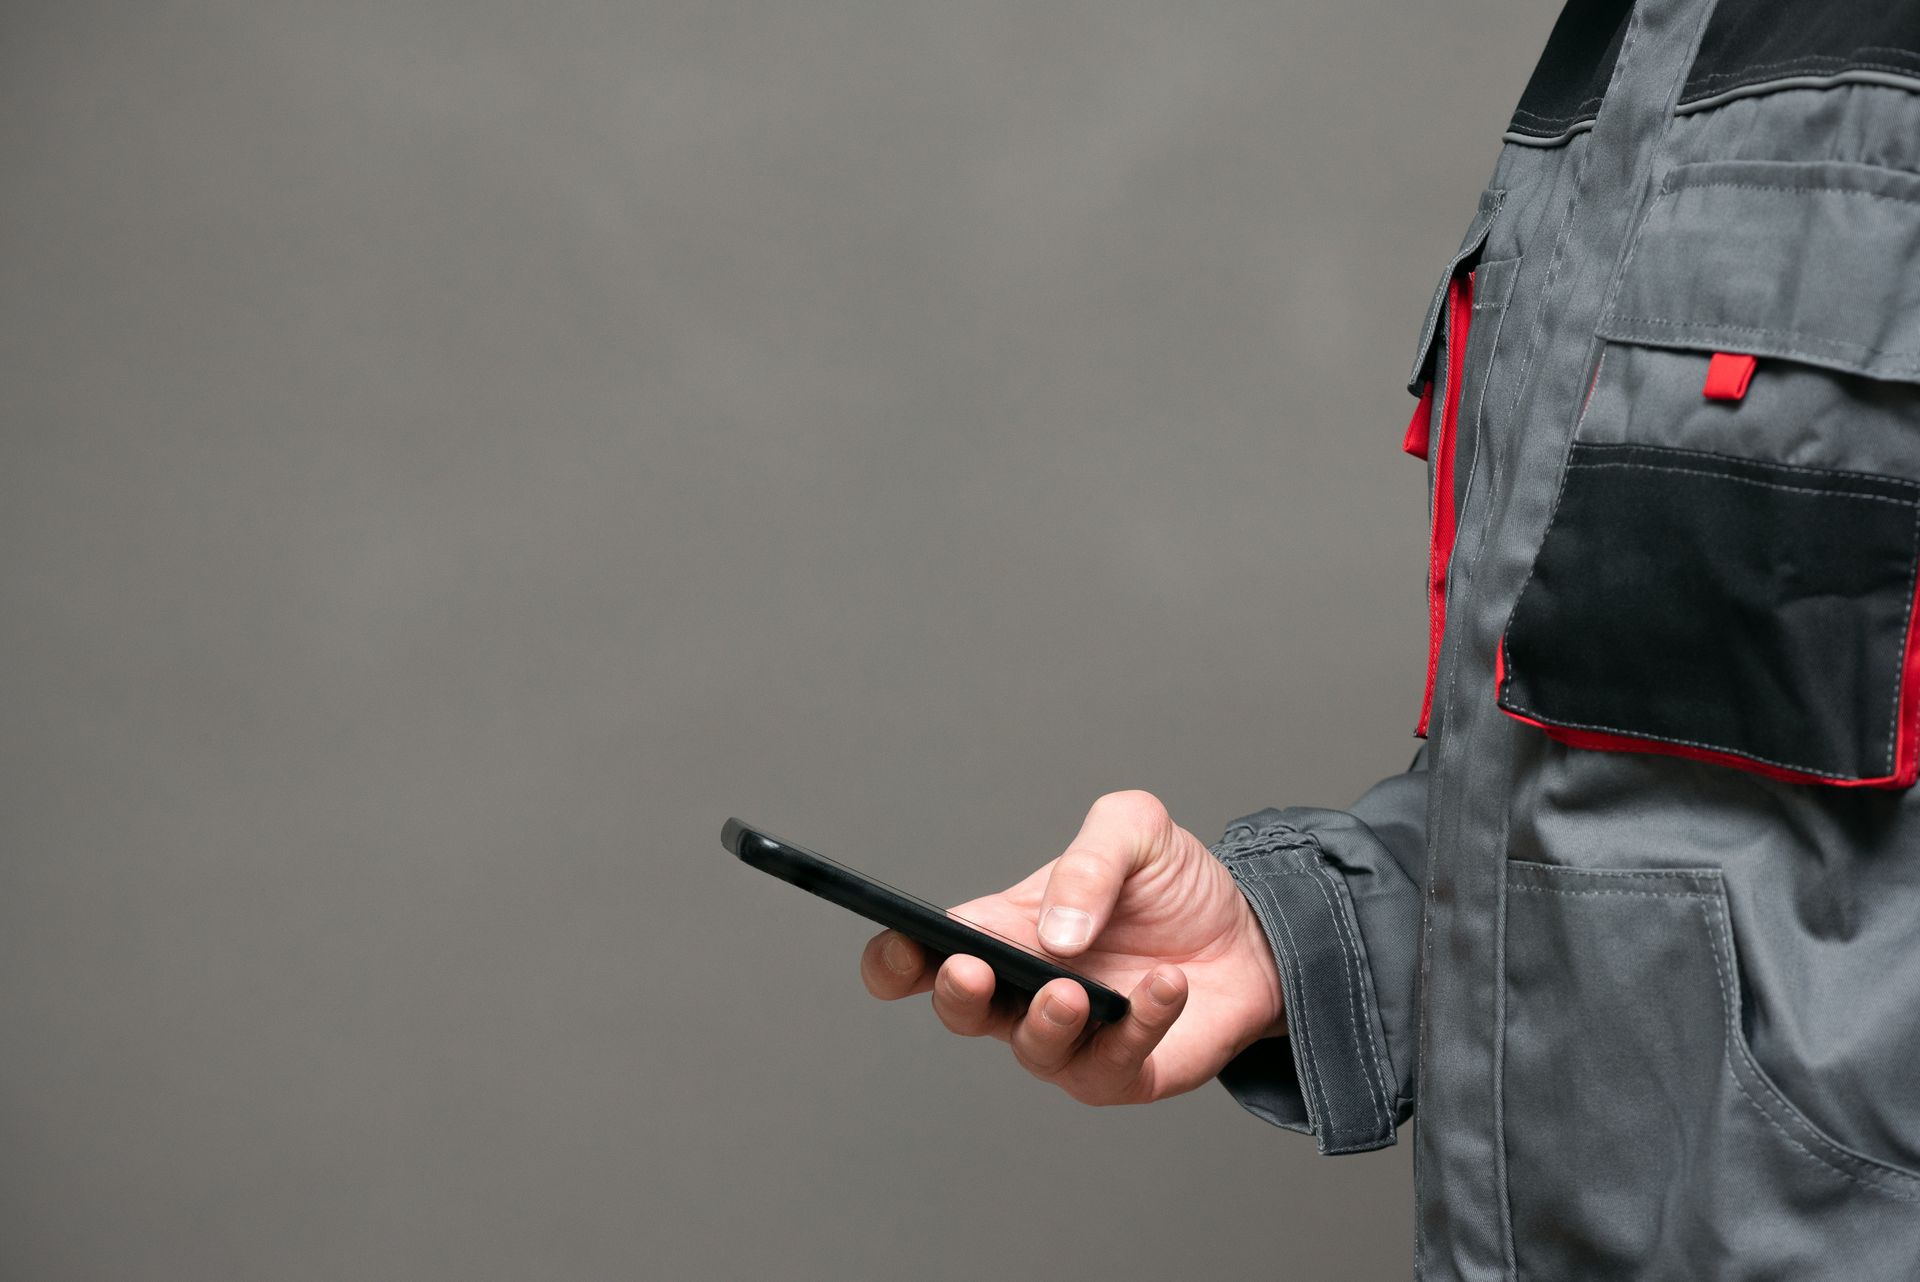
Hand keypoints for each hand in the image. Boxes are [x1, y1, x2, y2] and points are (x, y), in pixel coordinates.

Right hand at [859, 791, 1284, 1105]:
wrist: (1255, 932)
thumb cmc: (1172, 886)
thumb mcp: (1134, 831)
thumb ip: (1089, 860)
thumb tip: (1054, 930)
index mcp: (1001, 931)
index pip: (921, 955)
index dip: (892, 959)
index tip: (899, 945)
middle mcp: (1022, 992)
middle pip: (960, 1009)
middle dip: (956, 994)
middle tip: (971, 968)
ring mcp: (1070, 1039)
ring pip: (1032, 1051)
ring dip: (1044, 1022)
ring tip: (1070, 988)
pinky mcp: (1124, 1074)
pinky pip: (1115, 1063)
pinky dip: (1139, 1024)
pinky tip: (1167, 985)